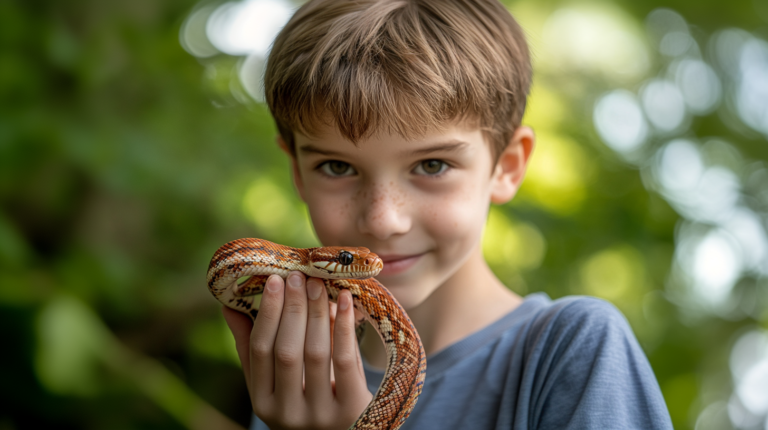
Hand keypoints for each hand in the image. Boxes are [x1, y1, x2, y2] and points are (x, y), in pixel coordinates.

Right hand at [223, 271, 372, 429]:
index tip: (274, 280)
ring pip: (315, 353)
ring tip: (319, 284)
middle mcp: (287, 412)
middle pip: (287, 351)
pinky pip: (344, 361)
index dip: (266, 313)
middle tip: (298, 276)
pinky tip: (345, 302)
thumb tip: (228, 306)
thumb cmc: (304, 399)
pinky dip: (344, 327)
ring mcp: (320, 414)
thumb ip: (253, 346)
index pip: (260, 350)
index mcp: (263, 402)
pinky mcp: (351, 410)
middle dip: (292, 308)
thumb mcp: (275, 381)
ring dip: (317, 312)